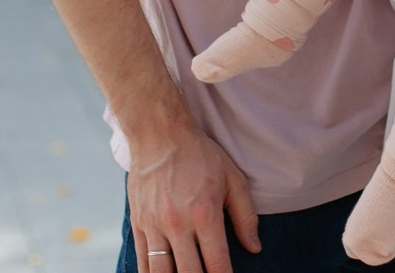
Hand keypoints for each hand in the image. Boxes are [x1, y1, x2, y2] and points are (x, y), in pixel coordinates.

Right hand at [127, 125, 259, 272]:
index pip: (217, 265)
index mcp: (205, 214)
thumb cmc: (201, 155)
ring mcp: (155, 226)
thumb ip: (245, 215)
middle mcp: (179, 224)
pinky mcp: (139, 225)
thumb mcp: (232, 178)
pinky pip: (142, 263)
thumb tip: (255, 247)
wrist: (160, 134)